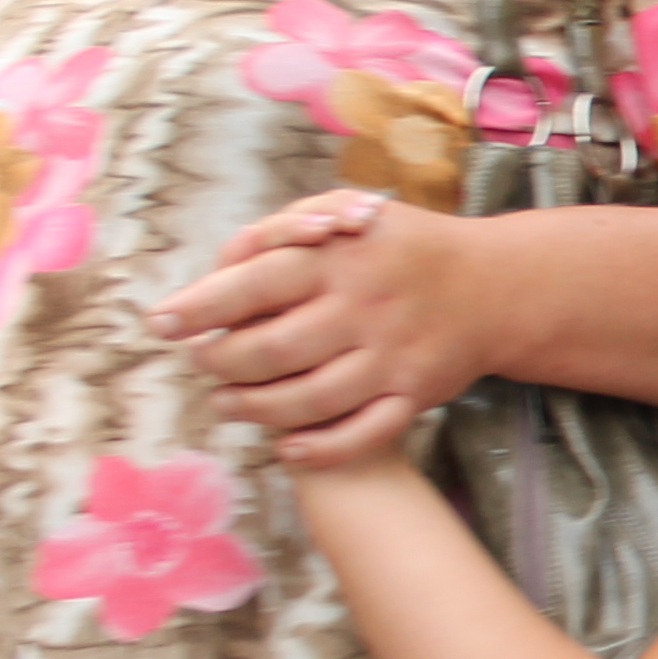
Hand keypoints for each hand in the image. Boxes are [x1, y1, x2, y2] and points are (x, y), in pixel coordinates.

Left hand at [149, 191, 497, 465]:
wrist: (496, 285)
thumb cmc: (399, 246)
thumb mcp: (347, 210)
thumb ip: (284, 230)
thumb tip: (222, 266)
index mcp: (340, 256)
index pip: (253, 283)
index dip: (199, 307)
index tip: (161, 323)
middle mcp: (363, 307)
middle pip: (269, 350)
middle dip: (219, 363)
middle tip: (202, 363)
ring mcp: (391, 356)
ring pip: (306, 400)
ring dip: (253, 409)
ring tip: (228, 402)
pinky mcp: (415, 394)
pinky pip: (361, 434)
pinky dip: (318, 448)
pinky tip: (286, 446)